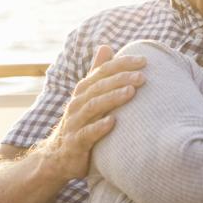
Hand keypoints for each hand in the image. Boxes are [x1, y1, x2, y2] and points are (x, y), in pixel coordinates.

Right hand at [39, 45, 145, 180]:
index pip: (103, 71)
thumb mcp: (87, 96)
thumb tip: (105, 46)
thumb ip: (97, 72)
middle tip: (142, 76)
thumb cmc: (80, 122)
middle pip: (99, 86)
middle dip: (120, 79)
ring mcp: (75, 122)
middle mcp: (78, 102)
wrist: (58, 155)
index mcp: (83, 90)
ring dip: (112, 98)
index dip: (122, 64)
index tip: (144, 60)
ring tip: (131, 92)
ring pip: (93, 106)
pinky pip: (87, 133)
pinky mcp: (75, 142)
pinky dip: (99, 127)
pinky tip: (113, 123)